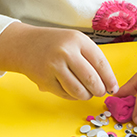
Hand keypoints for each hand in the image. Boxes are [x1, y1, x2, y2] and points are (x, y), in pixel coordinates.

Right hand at [0, 23, 117, 99]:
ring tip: (86, 93)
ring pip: (79, 90)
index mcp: (77, 40)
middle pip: (91, 79)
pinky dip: (73, 96)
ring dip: (86, 95)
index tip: (113, 87)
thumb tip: (108, 83)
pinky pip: (65, 94)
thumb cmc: (54, 43)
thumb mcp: (73, 41)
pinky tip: (73, 91)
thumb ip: (90, 57)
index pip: (101, 63)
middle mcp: (65, 52)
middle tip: (100, 92)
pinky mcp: (44, 80)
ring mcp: (53, 66)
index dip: (109, 79)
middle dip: (99, 90)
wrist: (23, 44)